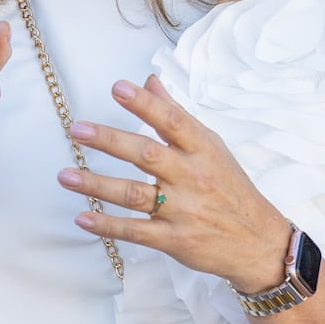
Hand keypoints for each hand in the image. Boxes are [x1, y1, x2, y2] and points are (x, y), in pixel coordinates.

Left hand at [58, 75, 292, 293]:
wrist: (259, 242)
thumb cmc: (230, 188)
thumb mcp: (211, 147)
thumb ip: (176, 115)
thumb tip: (150, 81)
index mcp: (202, 150)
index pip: (172, 121)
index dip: (145, 104)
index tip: (118, 88)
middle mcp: (191, 177)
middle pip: (147, 155)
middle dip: (110, 141)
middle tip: (77, 130)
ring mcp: (182, 210)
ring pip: (134, 194)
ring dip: (96, 185)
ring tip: (65, 176)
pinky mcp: (174, 239)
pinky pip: (136, 230)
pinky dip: (108, 226)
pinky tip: (83, 218)